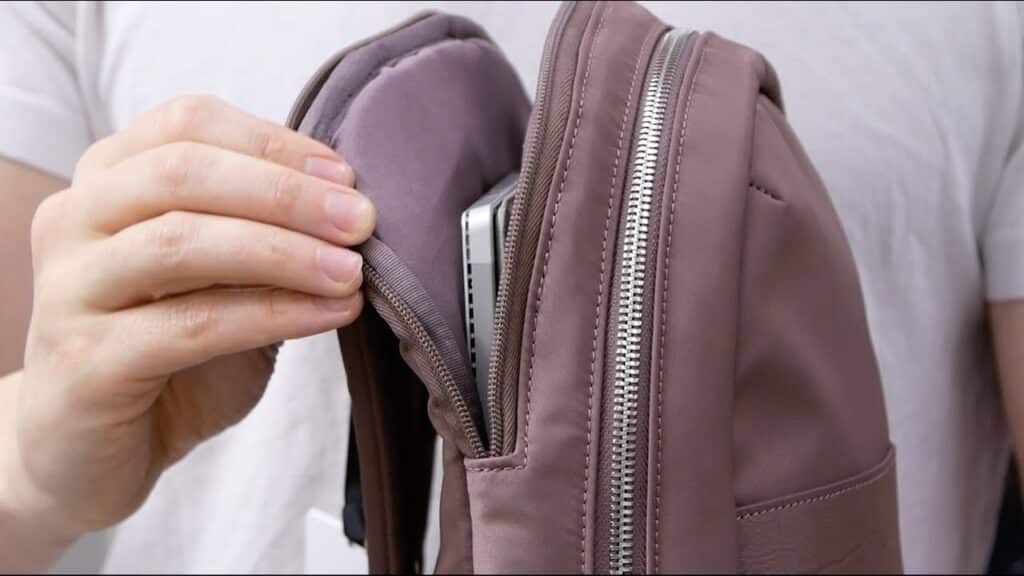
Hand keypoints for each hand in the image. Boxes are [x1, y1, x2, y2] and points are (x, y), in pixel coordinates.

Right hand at [6, 95, 373, 544]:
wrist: (90, 455)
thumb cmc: (166, 355)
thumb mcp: (222, 281)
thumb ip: (263, 236)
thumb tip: (351, 210)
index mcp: (106, 180)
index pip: (187, 123)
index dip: (274, 143)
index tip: (345, 178)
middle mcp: (74, 221)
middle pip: (182, 172)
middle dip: (286, 193)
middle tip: (361, 221)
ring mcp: (68, 290)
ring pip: (181, 242)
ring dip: (284, 252)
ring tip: (352, 272)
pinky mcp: (84, 363)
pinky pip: (191, 326)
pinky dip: (272, 315)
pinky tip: (329, 315)